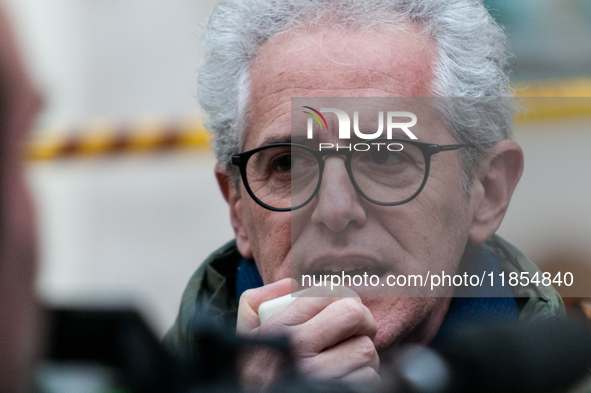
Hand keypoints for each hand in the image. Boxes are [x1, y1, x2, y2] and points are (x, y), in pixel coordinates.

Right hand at [237, 278, 379, 388]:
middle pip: (353, 313)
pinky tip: (345, 380)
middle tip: (358, 329)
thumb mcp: (246, 332)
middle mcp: (298, 348)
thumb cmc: (258, 370)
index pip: (328, 292)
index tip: (343, 308)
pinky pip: (369, 378)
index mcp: (279, 326)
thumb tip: (291, 284)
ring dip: (361, 355)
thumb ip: (258, 300)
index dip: (343, 296)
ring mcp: (320, 375)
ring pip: (365, 349)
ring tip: (345, 360)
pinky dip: (363, 379)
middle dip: (362, 321)